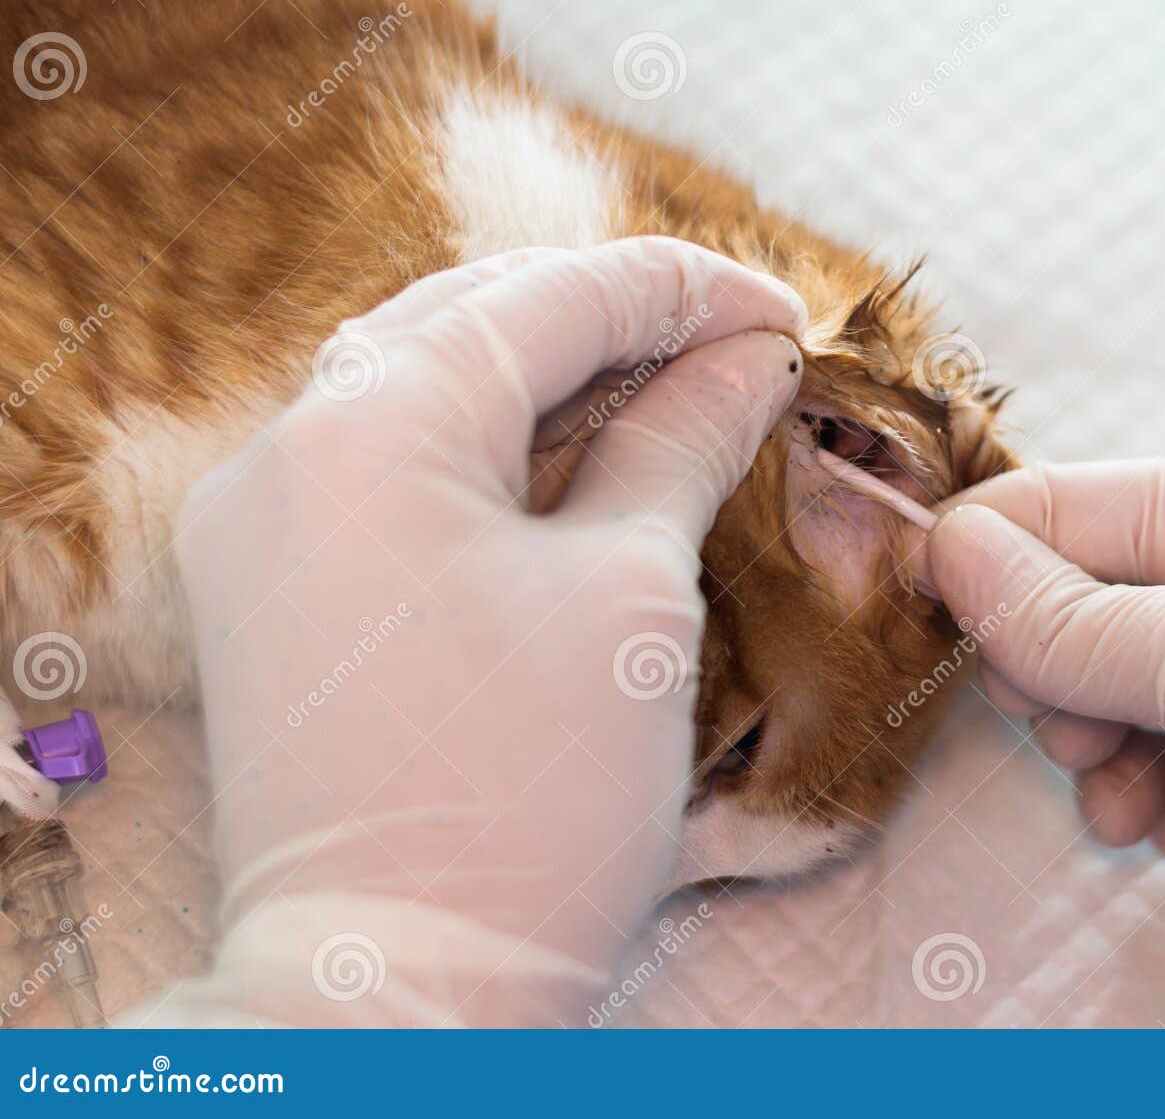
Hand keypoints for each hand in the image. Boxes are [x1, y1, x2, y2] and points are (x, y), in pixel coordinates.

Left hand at [146, 237, 803, 1025]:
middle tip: (733, 344)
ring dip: (549, 375)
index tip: (783, 314)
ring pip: (423, 386)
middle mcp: (287, 450)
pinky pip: (389, 467)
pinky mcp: (273, 587)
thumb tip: (745, 359)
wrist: (400, 992)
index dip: (683, 290)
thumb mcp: (633, 595)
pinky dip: (489, 447)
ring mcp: (263, 521)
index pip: (548, 297)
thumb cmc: (531, 802)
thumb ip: (682, 442)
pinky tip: (571, 460)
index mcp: (371, 427)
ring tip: (667, 389)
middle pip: (472, 318)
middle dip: (612, 317)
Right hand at [914, 459, 1164, 1026]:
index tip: (937, 543)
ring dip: (1074, 712)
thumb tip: (956, 546)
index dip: (1043, 515)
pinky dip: (1107, 786)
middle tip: (1005, 671)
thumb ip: (1083, 610)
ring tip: (1086, 752)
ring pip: (1112, 684)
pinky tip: (1131, 823)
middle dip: (1055, 630)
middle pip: (1127, 594)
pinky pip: (1127, 768)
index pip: (1163, 503)